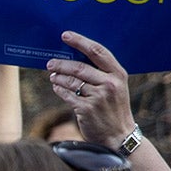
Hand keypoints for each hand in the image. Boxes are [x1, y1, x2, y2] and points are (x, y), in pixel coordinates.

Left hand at [46, 32, 136, 148]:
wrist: (119, 135)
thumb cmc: (114, 108)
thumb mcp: (116, 87)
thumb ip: (101, 73)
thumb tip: (74, 57)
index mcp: (118, 74)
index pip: (98, 51)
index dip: (80, 41)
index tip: (65, 35)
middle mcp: (110, 84)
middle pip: (79, 67)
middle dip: (62, 63)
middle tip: (51, 62)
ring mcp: (98, 97)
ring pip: (71, 81)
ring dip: (58, 77)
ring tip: (53, 76)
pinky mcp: (87, 109)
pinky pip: (67, 95)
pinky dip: (59, 90)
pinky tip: (57, 87)